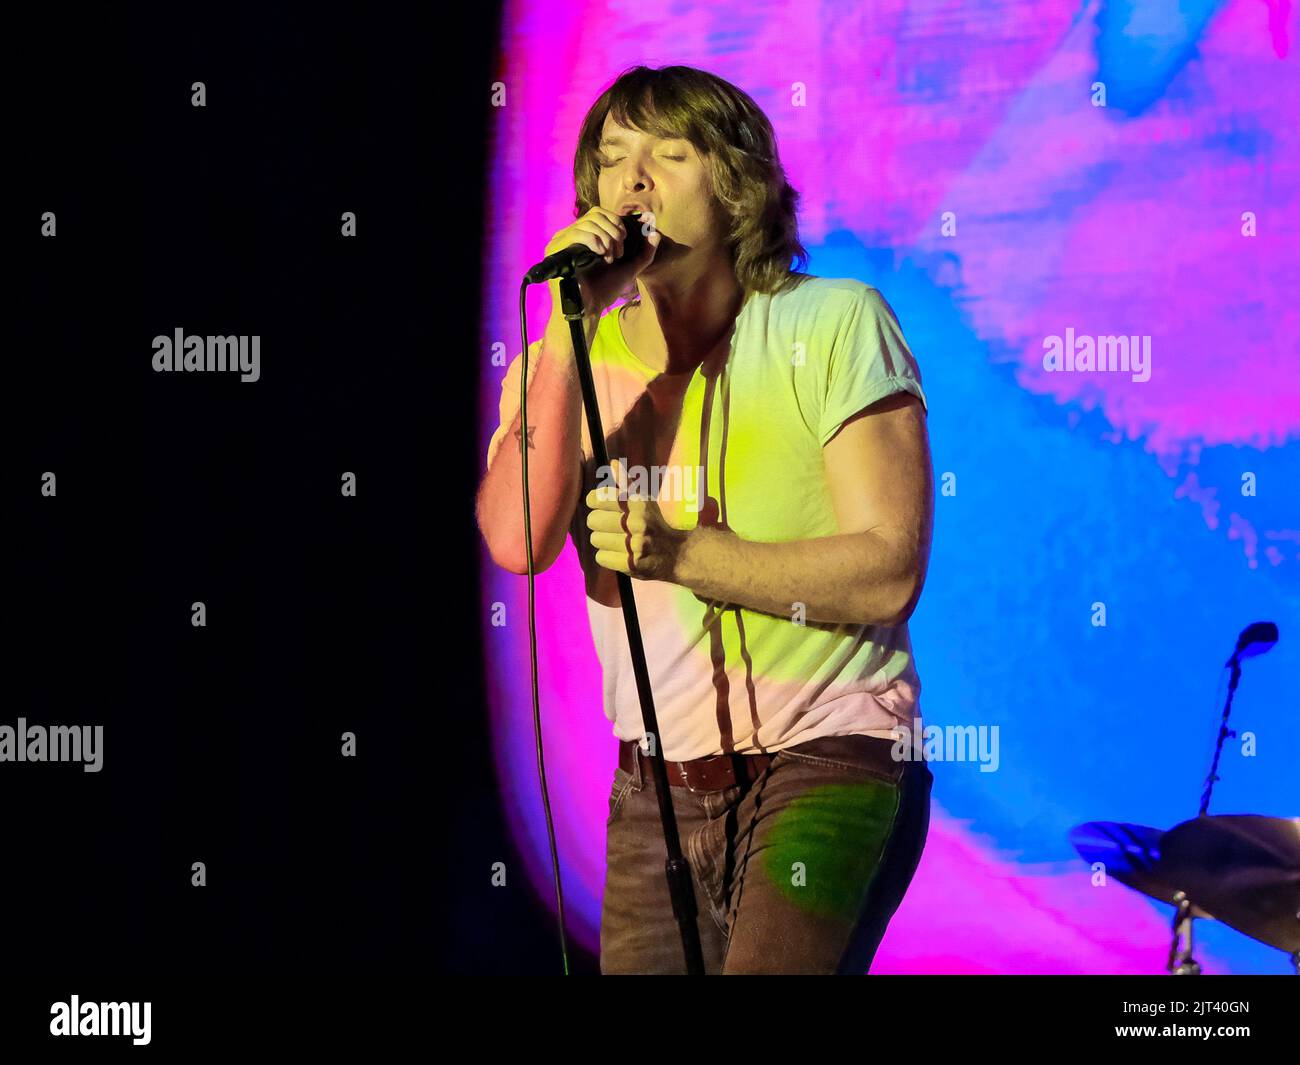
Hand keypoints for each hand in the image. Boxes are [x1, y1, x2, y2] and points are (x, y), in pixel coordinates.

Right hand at [544, 207, 659, 318]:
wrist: (589, 309)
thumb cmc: (605, 290)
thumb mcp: (629, 268)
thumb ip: (644, 251)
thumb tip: (654, 231)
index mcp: (585, 236)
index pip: (599, 213)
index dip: (616, 222)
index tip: (624, 241)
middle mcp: (571, 236)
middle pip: (595, 214)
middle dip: (613, 231)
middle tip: (618, 253)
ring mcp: (562, 242)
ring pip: (588, 222)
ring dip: (606, 238)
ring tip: (609, 258)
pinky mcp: (556, 249)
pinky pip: (577, 233)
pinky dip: (594, 240)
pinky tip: (600, 255)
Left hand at [585, 459, 688, 580]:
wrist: (680, 553)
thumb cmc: (657, 524)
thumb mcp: (646, 501)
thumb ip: (627, 484)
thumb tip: (613, 464)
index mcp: (639, 504)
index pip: (600, 497)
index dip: (594, 501)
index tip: (596, 504)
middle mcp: (637, 523)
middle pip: (593, 520)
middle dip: (597, 523)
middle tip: (606, 525)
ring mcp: (635, 545)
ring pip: (595, 539)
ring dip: (602, 540)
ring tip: (614, 541)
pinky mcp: (632, 564)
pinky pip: (601, 557)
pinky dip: (606, 556)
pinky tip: (618, 553)